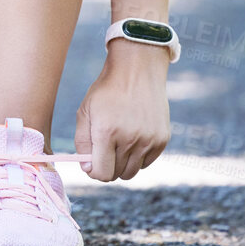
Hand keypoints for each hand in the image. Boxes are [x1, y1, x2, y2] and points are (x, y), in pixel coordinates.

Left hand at [75, 38, 170, 181]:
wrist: (137, 70)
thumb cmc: (107, 91)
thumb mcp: (85, 111)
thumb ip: (82, 143)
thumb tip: (88, 169)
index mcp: (107, 132)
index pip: (101, 173)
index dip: (94, 171)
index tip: (92, 161)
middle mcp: (130, 139)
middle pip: (116, 175)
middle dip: (107, 166)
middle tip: (105, 149)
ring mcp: (148, 140)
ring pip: (132, 172)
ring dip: (122, 163)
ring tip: (118, 143)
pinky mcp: (162, 140)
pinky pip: (146, 163)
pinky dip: (138, 157)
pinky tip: (133, 137)